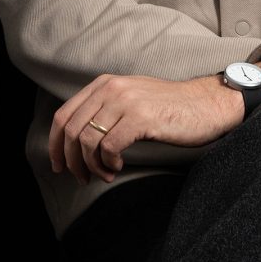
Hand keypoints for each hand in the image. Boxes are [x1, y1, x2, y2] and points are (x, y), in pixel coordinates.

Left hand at [49, 74, 240, 184]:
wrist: (206, 104)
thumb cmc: (170, 108)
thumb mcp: (131, 99)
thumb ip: (105, 110)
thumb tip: (77, 141)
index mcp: (104, 84)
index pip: (63, 115)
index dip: (55, 144)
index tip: (58, 164)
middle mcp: (110, 88)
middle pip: (70, 130)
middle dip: (71, 160)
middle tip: (81, 177)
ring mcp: (125, 101)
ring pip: (86, 140)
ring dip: (92, 165)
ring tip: (105, 174)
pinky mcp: (140, 118)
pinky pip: (108, 147)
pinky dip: (108, 163)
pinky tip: (118, 167)